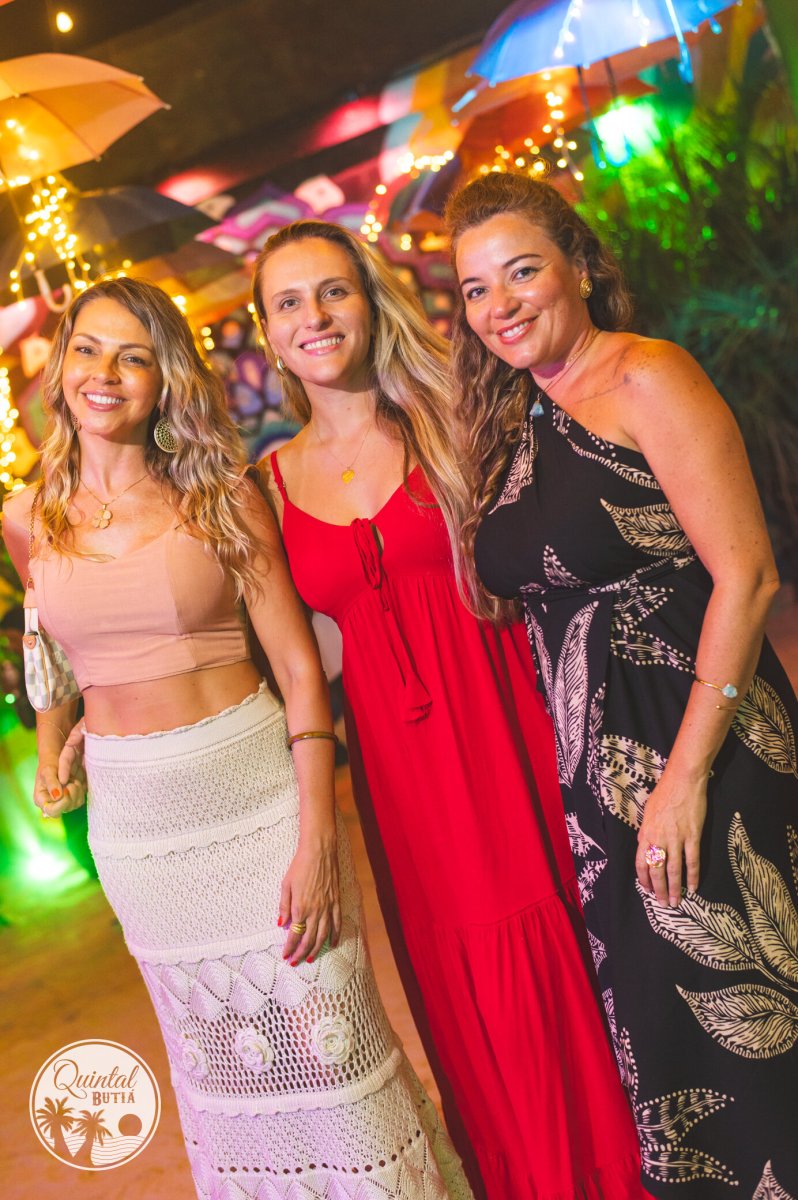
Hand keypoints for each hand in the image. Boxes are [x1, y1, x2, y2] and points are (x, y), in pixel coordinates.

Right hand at [34, 721, 86, 817]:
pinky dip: (81, 790)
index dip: (62, 804)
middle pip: (66, 808)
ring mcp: (63, 803)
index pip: (52, 811)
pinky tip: (76, 781)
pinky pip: (81, 799)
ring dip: (77, 791)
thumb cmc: (50, 764)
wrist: (58, 759)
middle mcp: (52, 804)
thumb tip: (56, 796)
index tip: (66, 790)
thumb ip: (51, 783)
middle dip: (71, 794)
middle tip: (71, 781)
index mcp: (42, 800)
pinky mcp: (72, 799)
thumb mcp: (48, 770)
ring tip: (73, 779)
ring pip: (75, 804)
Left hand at [278, 832, 340, 965]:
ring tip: (311, 958)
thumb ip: (284, 907)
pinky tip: (332, 944)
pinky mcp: (336, 901)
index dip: (289, 948)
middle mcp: (315, 911)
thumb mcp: (286, 885)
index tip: (285, 956)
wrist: (319, 851)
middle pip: (308, 939)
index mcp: (300, 908)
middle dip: (301, 953)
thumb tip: (281, 925)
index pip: (294, 935)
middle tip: (296, 962)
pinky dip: (335, 935)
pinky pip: (337, 923)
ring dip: (316, 949)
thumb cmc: (300, 865)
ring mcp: (327, 907)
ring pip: (323, 935)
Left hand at [636, 771, 707, 905]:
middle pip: (658, 871)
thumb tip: (642, 844)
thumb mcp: (648, 812)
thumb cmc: (664, 793)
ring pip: (674, 870)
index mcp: (646, 833)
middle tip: (662, 903)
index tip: (647, 890)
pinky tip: (694, 887)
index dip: (644, 879)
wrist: (682, 780)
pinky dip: (693, 876)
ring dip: (674, 888)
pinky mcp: (693, 836)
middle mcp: (659, 839)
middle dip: (659, 890)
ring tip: (675, 901)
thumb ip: (645, 830)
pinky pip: (692, 860)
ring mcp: (676, 838)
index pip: (642, 863)